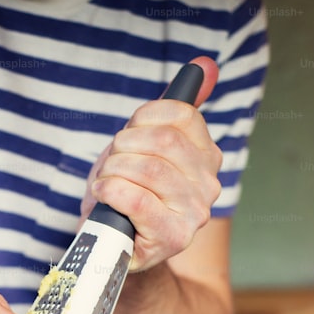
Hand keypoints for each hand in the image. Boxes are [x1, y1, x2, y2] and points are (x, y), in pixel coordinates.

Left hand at [79, 56, 222, 271]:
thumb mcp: (144, 147)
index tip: (127, 136)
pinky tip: (103, 195)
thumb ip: (174, 110)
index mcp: (207, 157)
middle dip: (122, 148)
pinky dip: (110, 191)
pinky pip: (136, 198)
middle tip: (110, 165)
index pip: (181, 116)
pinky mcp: (173, 236)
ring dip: (112, 172)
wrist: (115, 248)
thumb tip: (204, 65)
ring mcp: (195, 213)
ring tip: (105, 184)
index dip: (142, 120)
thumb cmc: (126, 196)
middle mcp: (209, 184)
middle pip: (162, 142)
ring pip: (147, 168)